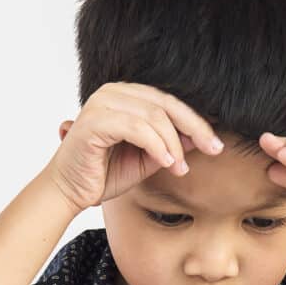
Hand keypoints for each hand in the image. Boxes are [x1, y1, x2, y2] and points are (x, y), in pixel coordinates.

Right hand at [45, 82, 224, 214]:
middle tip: (213, 150)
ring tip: (180, 168)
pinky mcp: (94, 121)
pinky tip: (167, 163)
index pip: (168, 101)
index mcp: (125, 95)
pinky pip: (137, 128)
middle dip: (194, 128)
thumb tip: (201, 138)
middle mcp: (113, 92)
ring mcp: (102, 103)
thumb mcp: (147, 159)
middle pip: (166, 103)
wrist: (69, 192)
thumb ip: (170, 146)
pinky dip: (157, 146)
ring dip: (174, 144)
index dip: (196, 121)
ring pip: (154, 116)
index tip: (216, 144)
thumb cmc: (103, 174)